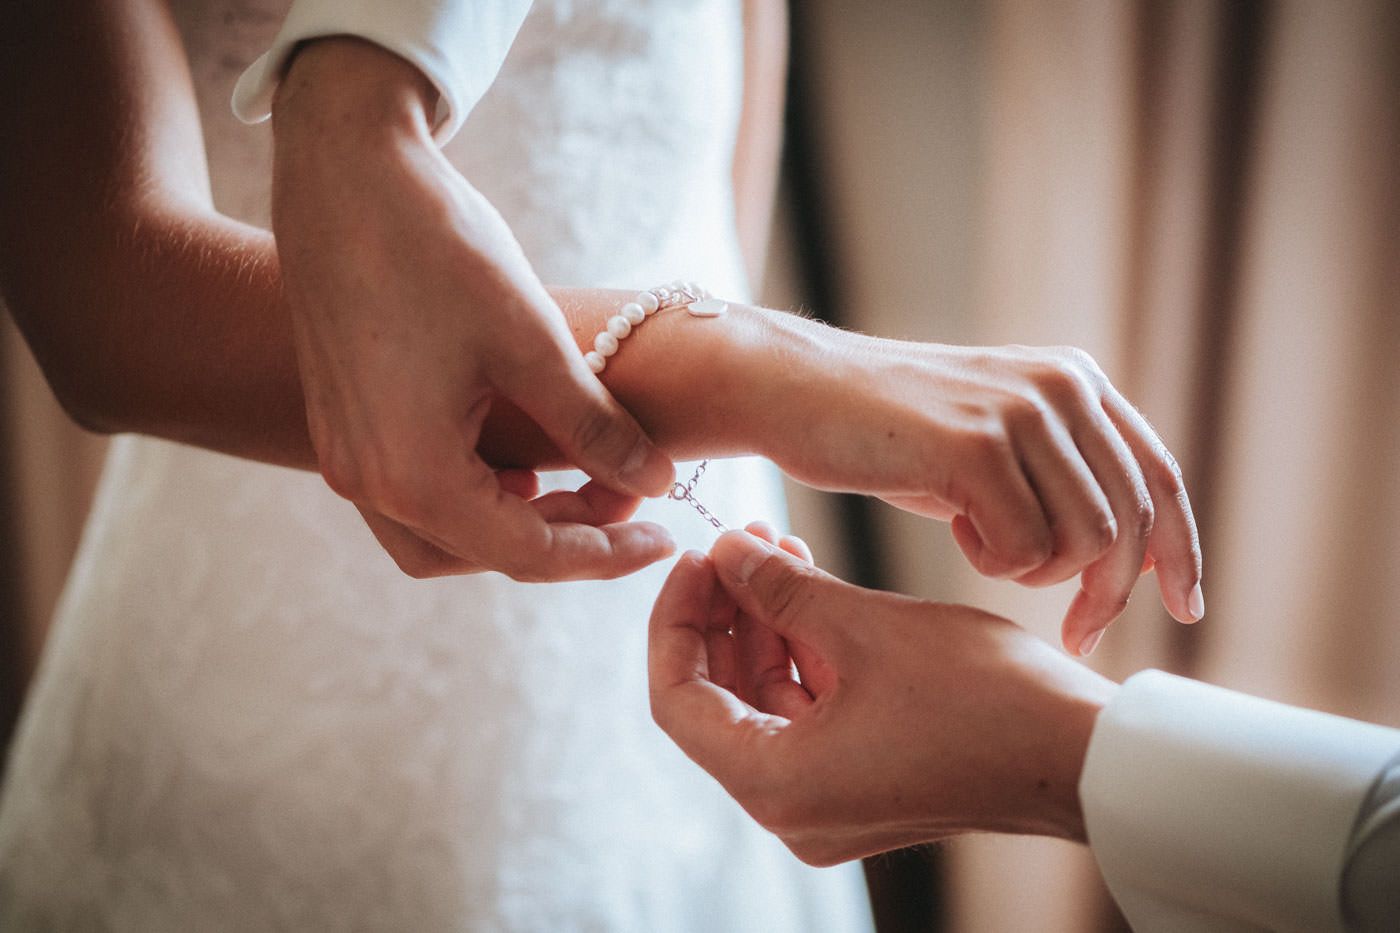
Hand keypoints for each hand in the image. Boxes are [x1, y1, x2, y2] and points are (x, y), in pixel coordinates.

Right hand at [271, 38, 675, 580]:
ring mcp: (346, 456)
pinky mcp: (344, 425)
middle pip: (478, 554)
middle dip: (562, 539)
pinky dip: (475, 496)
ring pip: (441, 535)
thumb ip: (594, 426)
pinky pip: (414, 492)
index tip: (665, 533)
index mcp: (410, 473)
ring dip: (515, 525)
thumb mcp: (533, 344)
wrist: (346, 172)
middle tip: (628, 498)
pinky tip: (522, 461)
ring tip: (583, 484)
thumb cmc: (439, 249)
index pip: (525, 554)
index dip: (604, 555)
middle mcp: (366, 482)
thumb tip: (656, 483)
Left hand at [648, 529, 1114, 865]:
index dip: (675, 619)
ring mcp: (830, 798)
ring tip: (777, 547)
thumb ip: (781, 589)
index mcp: (776, 785)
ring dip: (767, 624)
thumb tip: (724, 551)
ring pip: (766, 699)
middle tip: (738, 542)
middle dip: (725, 613)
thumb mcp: (868, 629)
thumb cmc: (986, 700)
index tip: (695, 558)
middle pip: (719, 700)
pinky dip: (805, 651)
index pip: (677, 699)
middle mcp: (792, 807)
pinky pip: (809, 711)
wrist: (1086, 754)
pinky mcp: (866, 778)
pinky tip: (813, 585)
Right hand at [756, 319, 1202, 652]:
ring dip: (1039, 571)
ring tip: (983, 546)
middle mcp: (1062, 386)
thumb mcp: (991, 446)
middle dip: (1111, 594)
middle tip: (1077, 634)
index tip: (1183, 608)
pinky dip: (994, 562)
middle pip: (1133, 520)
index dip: (1181, 550)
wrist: (795, 392)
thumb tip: (1132, 557)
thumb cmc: (886, 434)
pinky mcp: (975, 445)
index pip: (1159, 475)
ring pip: (1087, 541)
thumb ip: (1059, 481)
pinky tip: (954, 529)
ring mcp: (1021, 411)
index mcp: (1075, 381)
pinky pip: (1025, 549)